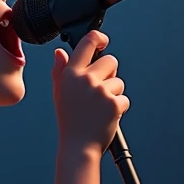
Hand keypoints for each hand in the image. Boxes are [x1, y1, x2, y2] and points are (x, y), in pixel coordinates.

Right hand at [52, 30, 129, 156]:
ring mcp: (101, 91)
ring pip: (119, 82)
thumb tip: (60, 53)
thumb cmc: (69, 120)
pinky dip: (119, 108)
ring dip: (114, 93)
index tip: (103, 41)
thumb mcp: (59, 93)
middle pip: (111, 61)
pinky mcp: (114, 103)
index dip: (98, 37)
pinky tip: (106, 116)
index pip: (87, 44)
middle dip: (110, 73)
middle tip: (100, 90)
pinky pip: (124, 98)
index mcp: (70, 74)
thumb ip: (60, 71)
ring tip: (100, 108)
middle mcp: (85, 79)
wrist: (78, 146)